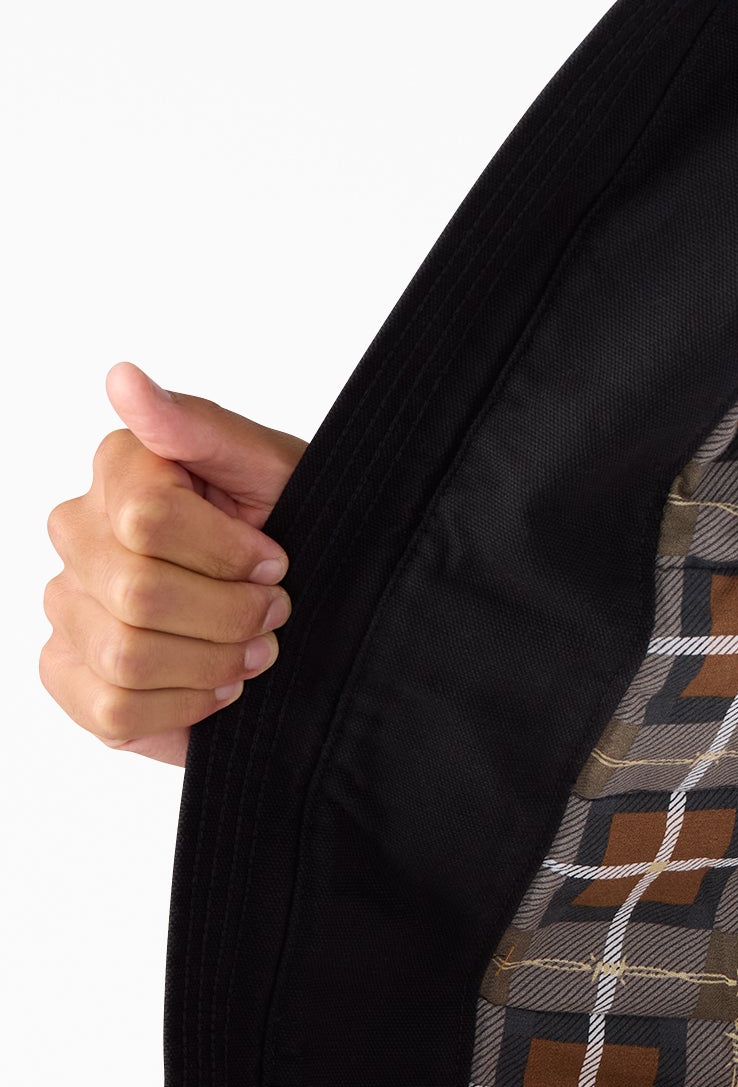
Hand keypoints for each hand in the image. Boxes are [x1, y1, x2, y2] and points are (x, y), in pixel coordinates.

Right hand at [42, 363, 307, 765]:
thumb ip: (198, 428)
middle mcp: (77, 535)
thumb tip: (123, 378)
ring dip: (214, 662)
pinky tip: (216, 686)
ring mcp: (67, 605)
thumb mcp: (273, 471)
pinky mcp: (72, 674)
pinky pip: (110, 708)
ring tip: (251, 651)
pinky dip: (183, 709)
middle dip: (232, 613)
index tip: (274, 558)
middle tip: (274, 611)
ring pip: (126, 656)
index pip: (147, 519)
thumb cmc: (299, 525)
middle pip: (138, 593)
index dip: (229, 552)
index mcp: (120, 472)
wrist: (321, 601)